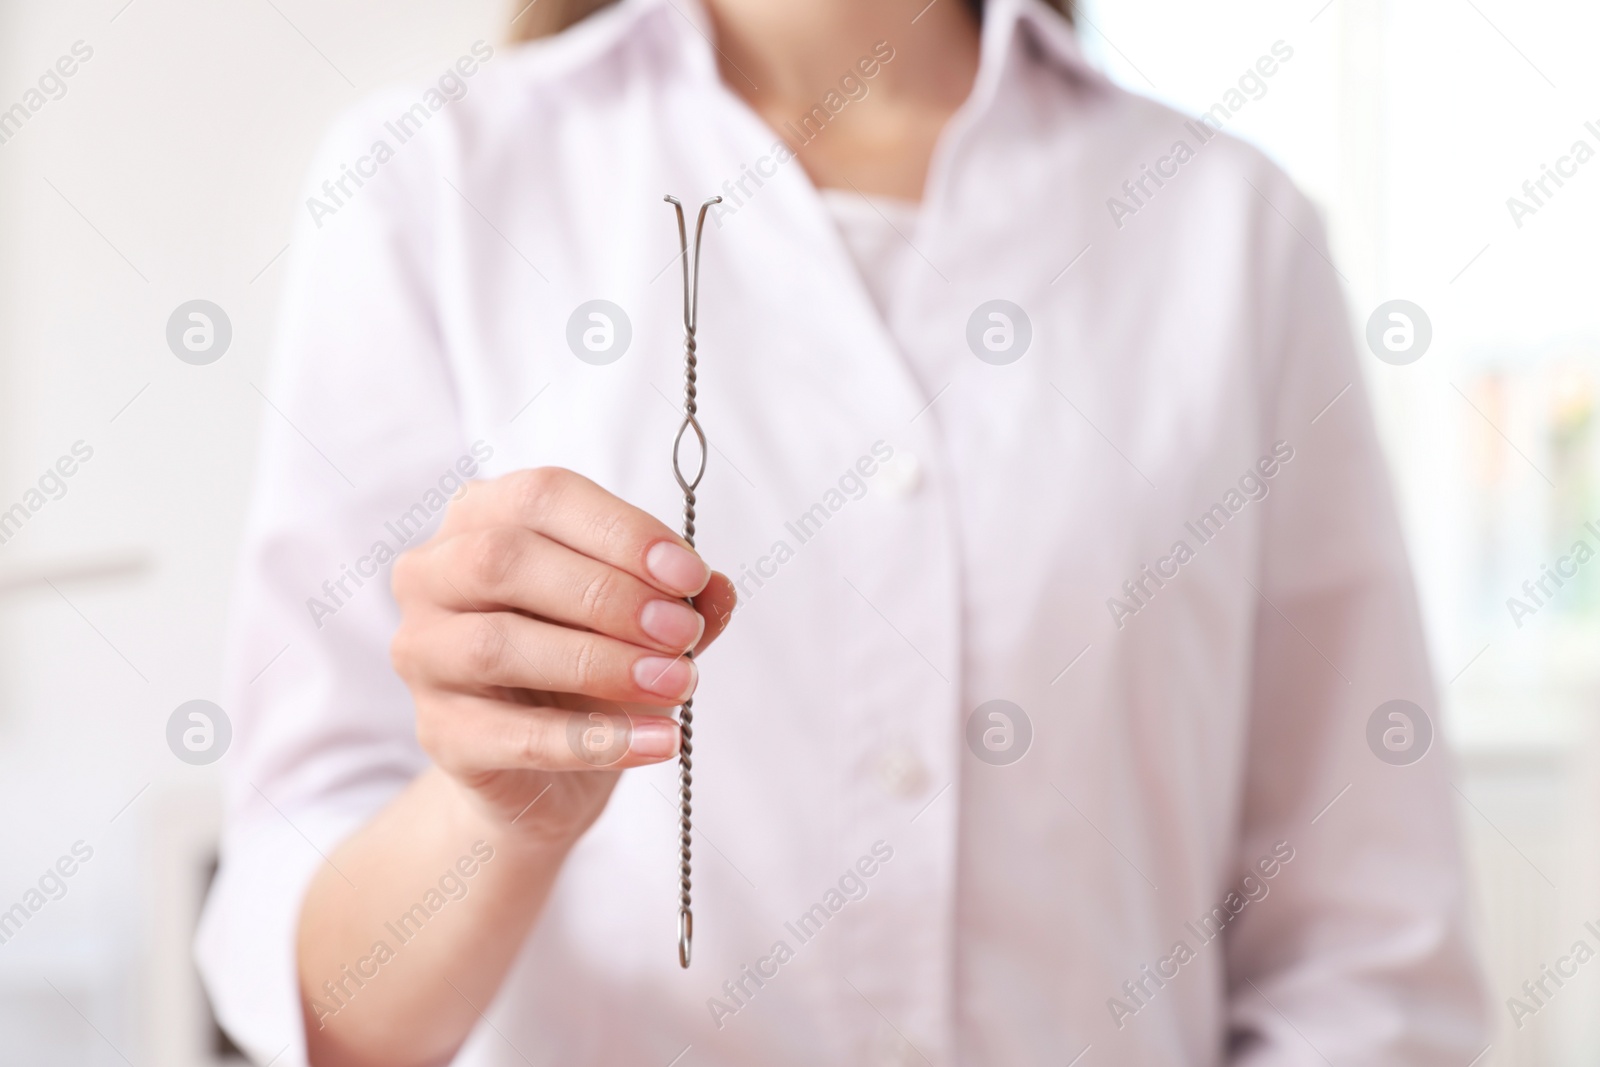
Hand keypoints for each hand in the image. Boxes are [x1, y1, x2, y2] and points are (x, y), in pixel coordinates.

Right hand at [390, 467, 734, 845]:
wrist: (547, 769)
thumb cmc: (586, 668)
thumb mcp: (641, 620)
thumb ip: (676, 597)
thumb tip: (718, 588)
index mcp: (481, 519)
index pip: (542, 497)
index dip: (620, 531)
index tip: (689, 574)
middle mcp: (432, 576)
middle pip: (504, 561)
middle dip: (607, 595)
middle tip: (683, 632)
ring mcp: (423, 656)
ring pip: (497, 646)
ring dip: (601, 663)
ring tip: (677, 683)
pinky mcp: (440, 735)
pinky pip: (515, 736)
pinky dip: (596, 739)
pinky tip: (659, 740)